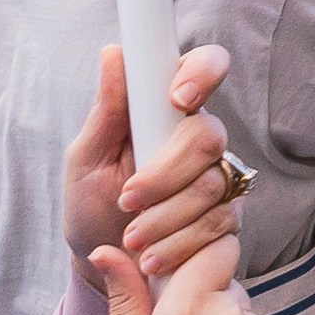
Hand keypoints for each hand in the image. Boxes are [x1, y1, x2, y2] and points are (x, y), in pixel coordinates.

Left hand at [58, 43, 240, 270]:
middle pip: (209, 134)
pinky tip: (154, 255)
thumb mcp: (87, 158)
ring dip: (166, 215)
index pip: (205, 66)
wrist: (105, 261)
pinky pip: (221, 222)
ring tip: (133, 236)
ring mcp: (219, 174)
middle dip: (166, 173)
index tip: (177, 99)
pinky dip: (182, 242)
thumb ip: (107, 110)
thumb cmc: (91, 202)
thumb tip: (113, 53)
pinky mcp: (227, 214)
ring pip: (213, 183)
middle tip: (128, 198)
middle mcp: (198, 136)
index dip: (201, 74)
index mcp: (166, 109)